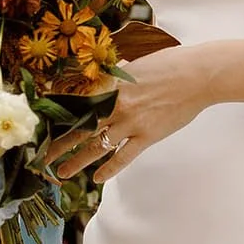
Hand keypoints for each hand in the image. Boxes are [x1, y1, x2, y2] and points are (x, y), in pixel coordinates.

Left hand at [45, 37, 243, 183]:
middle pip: (81, 127)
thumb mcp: (139, 64)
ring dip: (77, 161)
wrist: (198, 75)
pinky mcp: (147, 135)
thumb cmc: (171, 65)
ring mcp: (131, 122)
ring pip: (97, 145)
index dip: (61, 116)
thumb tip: (111, 72)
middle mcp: (116, 105)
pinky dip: (109, 168)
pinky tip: (97, 179)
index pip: (79, 103)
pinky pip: (123, 156)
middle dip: (60, 143)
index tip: (46, 125)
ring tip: (62, 172)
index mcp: (112, 85)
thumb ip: (121, 73)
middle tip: (45, 157)